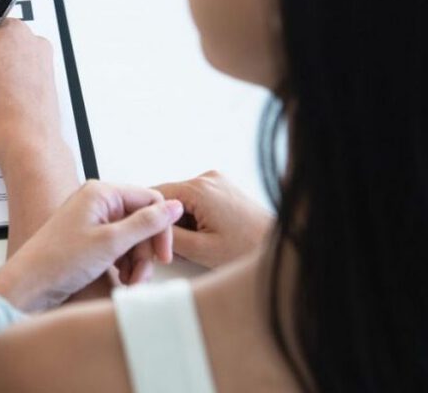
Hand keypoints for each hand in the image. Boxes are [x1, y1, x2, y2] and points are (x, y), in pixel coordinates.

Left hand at [0, 181, 184, 310]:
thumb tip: (175, 207)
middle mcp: (98, 202)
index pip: (150, 201)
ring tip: (129, 284)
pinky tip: (120, 281)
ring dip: (136, 263)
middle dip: (145, 252)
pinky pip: (119, 247)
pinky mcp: (89, 238)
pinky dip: (124, 265)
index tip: (163, 257)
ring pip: (132, 238)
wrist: (29, 284)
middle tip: (141, 277)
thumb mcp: (111, 242)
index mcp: (102, 193)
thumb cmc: (61, 260)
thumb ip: (146, 224)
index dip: (161, 229)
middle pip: (142, 222)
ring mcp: (93, 220)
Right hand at [155, 171, 274, 267]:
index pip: (154, 195)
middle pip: (169, 198)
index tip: (146, 238)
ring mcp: (217, 180)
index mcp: (198, 188)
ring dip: (181, 222)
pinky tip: (206, 235)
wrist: (281, 246)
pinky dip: (194, 217)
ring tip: (196, 245)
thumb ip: (167, 236)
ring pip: (182, 200)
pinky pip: (197, 200)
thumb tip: (146, 229)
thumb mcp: (199, 249)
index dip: (147, 217)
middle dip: (167, 223)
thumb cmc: (245, 249)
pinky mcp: (224, 187)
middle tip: (174, 250)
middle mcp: (206, 177)